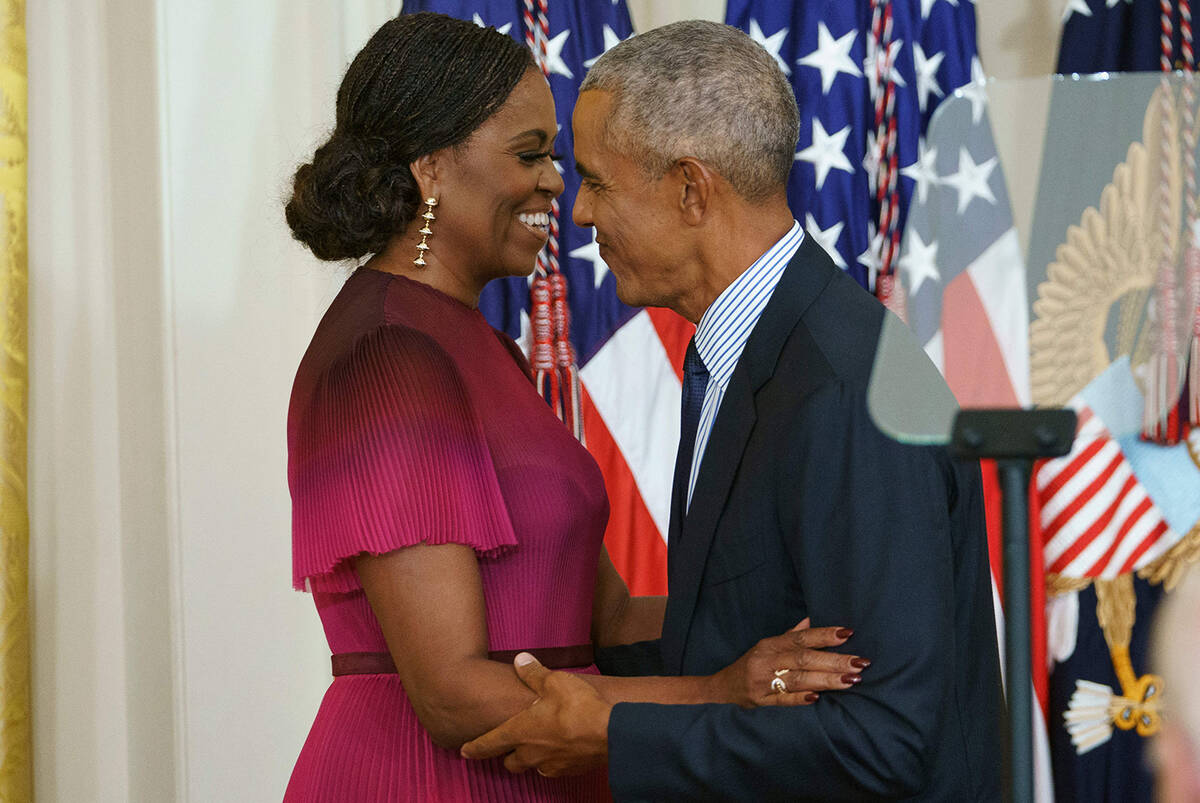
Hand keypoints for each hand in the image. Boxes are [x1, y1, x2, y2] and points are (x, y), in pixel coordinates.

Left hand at [460, 653, 611, 776]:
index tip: (465, 751)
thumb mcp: (554, 681)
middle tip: (509, 744)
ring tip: (538, 745)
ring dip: (531, 758)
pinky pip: (554, 769)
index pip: (489, 744)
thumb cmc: (578, 707)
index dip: (475, 747)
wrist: (610, 734)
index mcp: (520, 732)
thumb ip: (534, 673)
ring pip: (532, 767)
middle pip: (510, 762)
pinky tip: (561, 748)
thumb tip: (520, 660)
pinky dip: (553, 760)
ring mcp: (550, 765)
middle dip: (507, 755)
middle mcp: (531, 753)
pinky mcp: (569, 771)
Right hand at [710, 618, 869, 707]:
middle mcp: (766, 660)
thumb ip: (791, 635)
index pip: (801, 637)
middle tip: (859, 663)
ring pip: (797, 679)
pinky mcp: (761, 701)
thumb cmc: (752, 665)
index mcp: (771, 644)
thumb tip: (813, 619)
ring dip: (826, 680)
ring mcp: (762, 681)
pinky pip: (783, 700)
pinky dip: (800, 698)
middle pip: (803, 658)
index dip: (824, 634)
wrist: (721, 689)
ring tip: (850, 680)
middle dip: (834, 660)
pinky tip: (819, 698)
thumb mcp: (768, 646)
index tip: (848, 633)